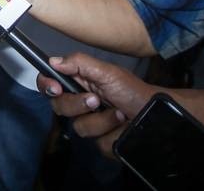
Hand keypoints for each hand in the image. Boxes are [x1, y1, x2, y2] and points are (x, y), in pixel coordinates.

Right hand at [35, 53, 153, 156]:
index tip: (55, 88)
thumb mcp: (108, 72)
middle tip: (96, 100)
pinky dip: (113, 133)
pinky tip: (123, 127)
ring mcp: (90, 123)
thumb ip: (79, 63)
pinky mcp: (102, 142)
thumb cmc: (133, 90)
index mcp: (78, 83)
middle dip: (77, 104)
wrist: (156, 115)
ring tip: (120, 113)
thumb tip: (52, 61)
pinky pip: (98, 143)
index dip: (46, 85)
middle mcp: (80, 103)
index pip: (50, 82)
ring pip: (79, 127)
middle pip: (59, 107)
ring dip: (102, 120)